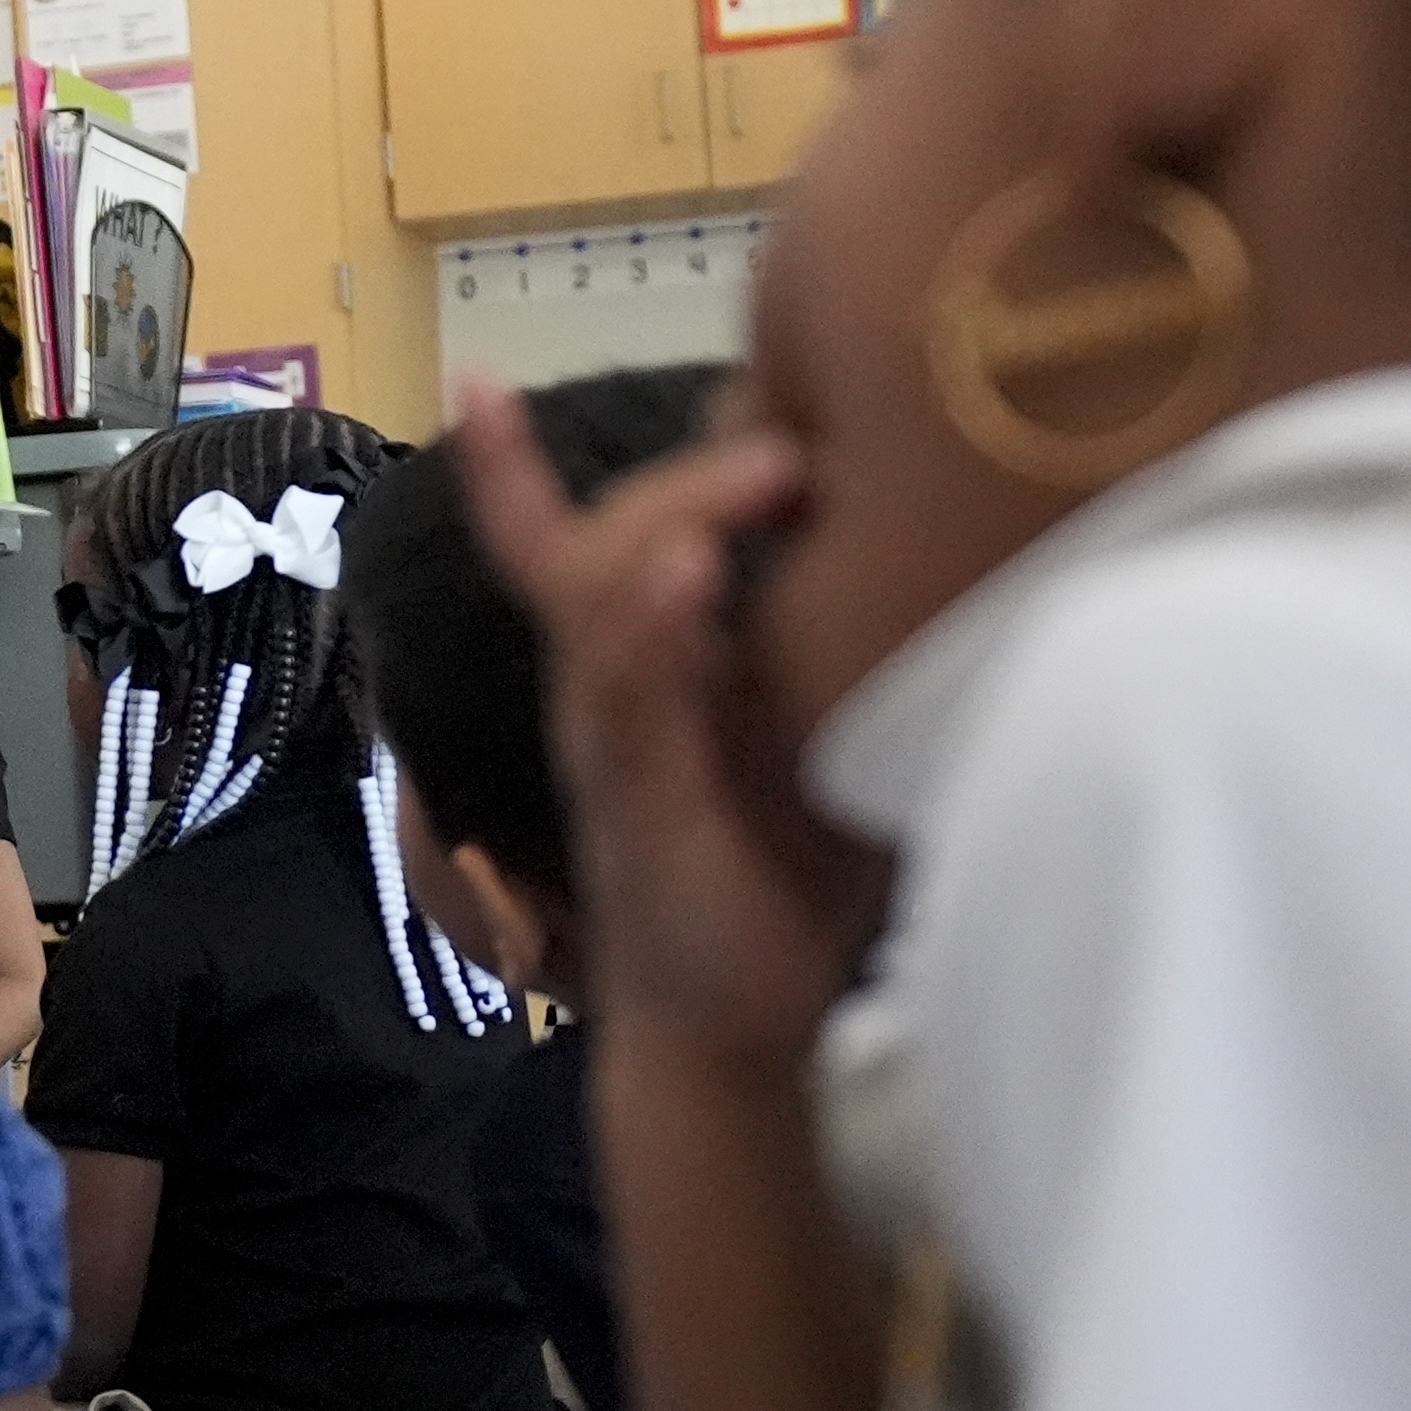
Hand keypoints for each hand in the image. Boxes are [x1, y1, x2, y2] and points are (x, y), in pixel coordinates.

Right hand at [451, 392, 890, 1076]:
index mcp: (644, 668)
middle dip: (685, 473)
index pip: (565, 547)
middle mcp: (603, 692)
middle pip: (603, 542)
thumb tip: (934, 544)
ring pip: (599, 596)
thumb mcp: (810, 738)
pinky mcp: (632, 801)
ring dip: (671, 520)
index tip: (476, 380)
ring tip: (757, 474)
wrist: (730, 1030)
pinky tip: (686, 575)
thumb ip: (833, 648)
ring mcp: (608, 743)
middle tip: (788, 438)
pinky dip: (652, 625)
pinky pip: (626, 697)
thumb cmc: (780, 882)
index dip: (513, 470)